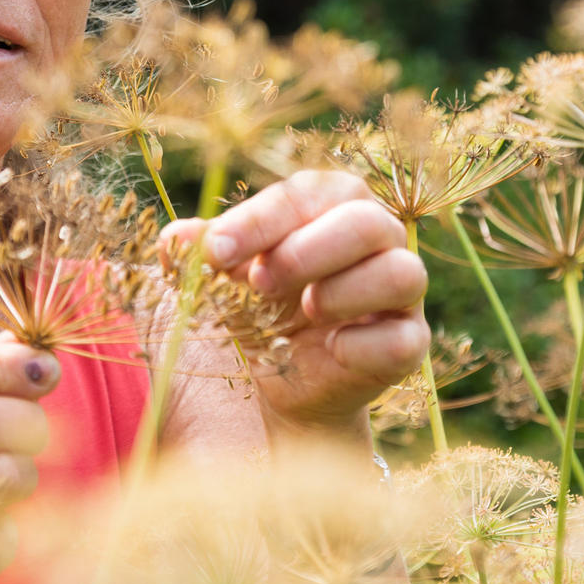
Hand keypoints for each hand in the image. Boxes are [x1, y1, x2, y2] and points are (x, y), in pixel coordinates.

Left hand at [163, 171, 428, 434]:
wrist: (274, 389)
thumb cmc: (252, 310)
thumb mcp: (219, 279)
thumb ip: (200, 254)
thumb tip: (175, 240)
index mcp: (331, 206)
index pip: (306, 194)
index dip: (258, 221)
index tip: (214, 252)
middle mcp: (376, 240)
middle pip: (367, 221)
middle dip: (308, 251)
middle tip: (261, 282)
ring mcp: (400, 295)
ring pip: (402, 273)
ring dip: (346, 292)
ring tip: (306, 311)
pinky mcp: (408, 345)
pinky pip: (406, 338)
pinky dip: (363, 345)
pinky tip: (330, 350)